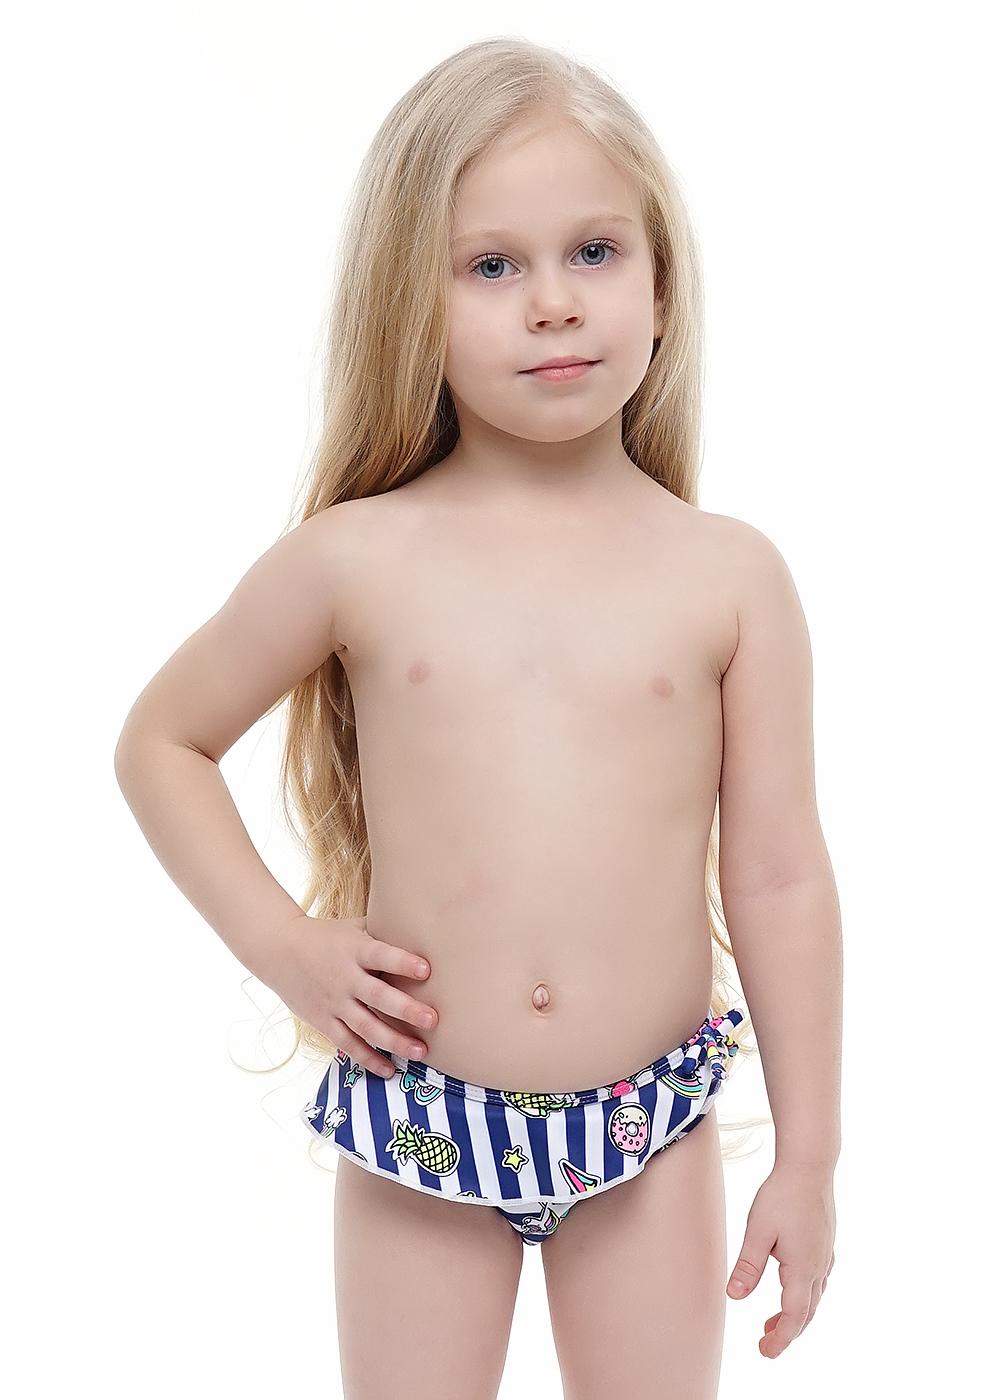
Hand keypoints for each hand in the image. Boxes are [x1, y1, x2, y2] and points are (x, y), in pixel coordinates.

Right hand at [258, 913, 437, 1077]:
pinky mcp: (323, 1021)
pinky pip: (347, 1044)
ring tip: (420, 1052)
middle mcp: (345, 977)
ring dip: (394, 1041)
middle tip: (432, 1020)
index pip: (381, 956)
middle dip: (406, 1009)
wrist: (279, 950)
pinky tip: (390, 1070)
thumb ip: (384, 931)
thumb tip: (422, 928)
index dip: (402, 963)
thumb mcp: (354, 927)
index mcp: (355, 950)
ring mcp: (333, 1002)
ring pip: (366, 1026)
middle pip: (378, 996)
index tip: (426, 970)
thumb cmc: (327, 936)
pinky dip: (368, 1059)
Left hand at [726, 1162, 835, 1358]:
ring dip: (795, 1314)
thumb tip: (733, 1296)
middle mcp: (818, 1267)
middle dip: (786, 1331)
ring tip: (772, 1321)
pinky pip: (819, 1280)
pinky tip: (793, 1286)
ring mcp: (825, 1255)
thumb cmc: (782, 1195)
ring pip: (814, 1297)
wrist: (810, 1165)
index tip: (765, 1352)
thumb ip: (748, 1266)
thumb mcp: (758, 1231)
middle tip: (765, 1343)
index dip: (780, 1338)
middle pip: (806, 1312)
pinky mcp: (825, 1242)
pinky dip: (805, 1294)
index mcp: (802, 1269)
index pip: (793, 1317)